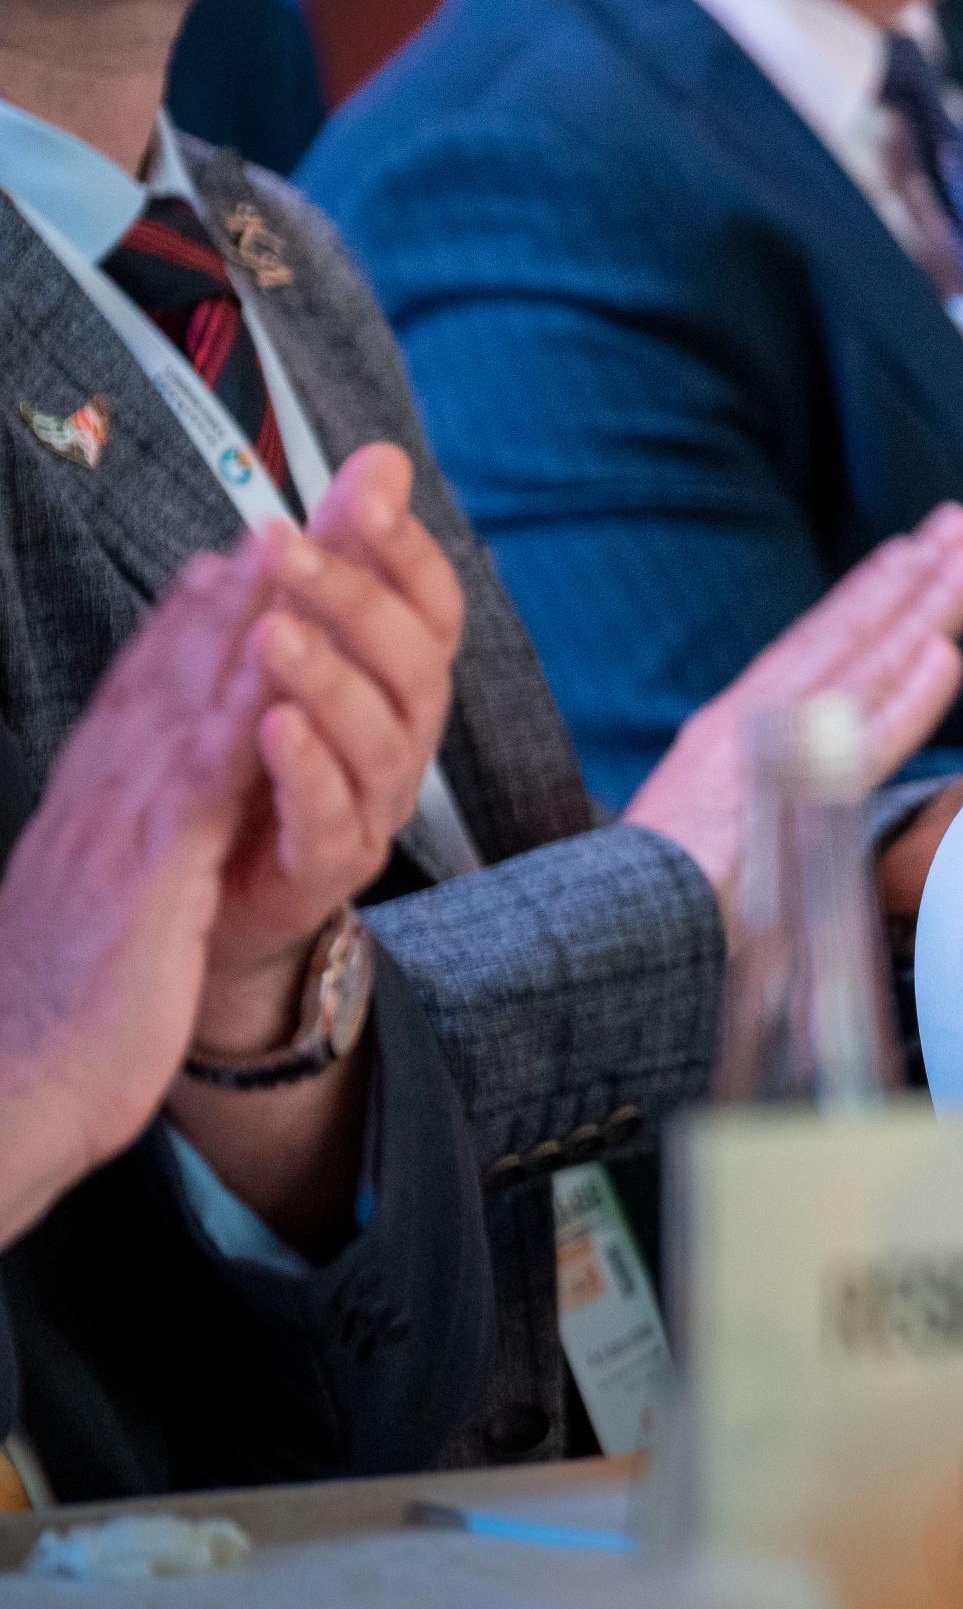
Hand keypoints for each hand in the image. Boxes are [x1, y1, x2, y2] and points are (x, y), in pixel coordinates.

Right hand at [0, 542, 278, 1243]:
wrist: (7, 1094)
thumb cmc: (57, 1014)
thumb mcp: (96, 910)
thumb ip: (116, 853)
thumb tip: (134, 825)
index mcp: (85, 812)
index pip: (139, 699)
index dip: (185, 626)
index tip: (226, 562)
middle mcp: (95, 802)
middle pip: (165, 677)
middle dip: (225, 595)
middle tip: (276, 514)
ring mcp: (118, 831)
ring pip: (188, 703)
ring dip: (241, 623)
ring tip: (288, 547)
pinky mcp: (148, 875)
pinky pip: (207, 780)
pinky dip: (245, 713)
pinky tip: (281, 663)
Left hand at [201, 444, 465, 1053]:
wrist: (219, 885)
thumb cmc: (263, 754)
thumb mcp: (295, 637)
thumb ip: (339, 555)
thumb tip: (381, 459)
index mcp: (400, 678)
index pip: (433, 603)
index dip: (406, 550)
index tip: (364, 494)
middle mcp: (405, 736)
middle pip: (415, 663)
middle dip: (357, 601)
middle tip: (291, 551)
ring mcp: (375, 803)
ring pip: (381, 737)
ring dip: (329, 679)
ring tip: (273, 636)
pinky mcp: (329, 864)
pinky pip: (334, 817)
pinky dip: (309, 771)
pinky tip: (274, 729)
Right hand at [626, 507, 962, 929]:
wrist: (608, 941)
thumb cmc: (663, 903)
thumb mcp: (714, 827)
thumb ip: (765, 794)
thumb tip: (812, 785)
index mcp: (736, 731)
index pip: (816, 648)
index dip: (867, 598)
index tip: (911, 552)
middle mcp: (753, 727)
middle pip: (847, 638)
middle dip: (908, 579)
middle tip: (960, 524)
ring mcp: (770, 756)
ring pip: (865, 670)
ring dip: (921, 612)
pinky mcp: (786, 803)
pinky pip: (862, 744)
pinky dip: (906, 699)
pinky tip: (944, 656)